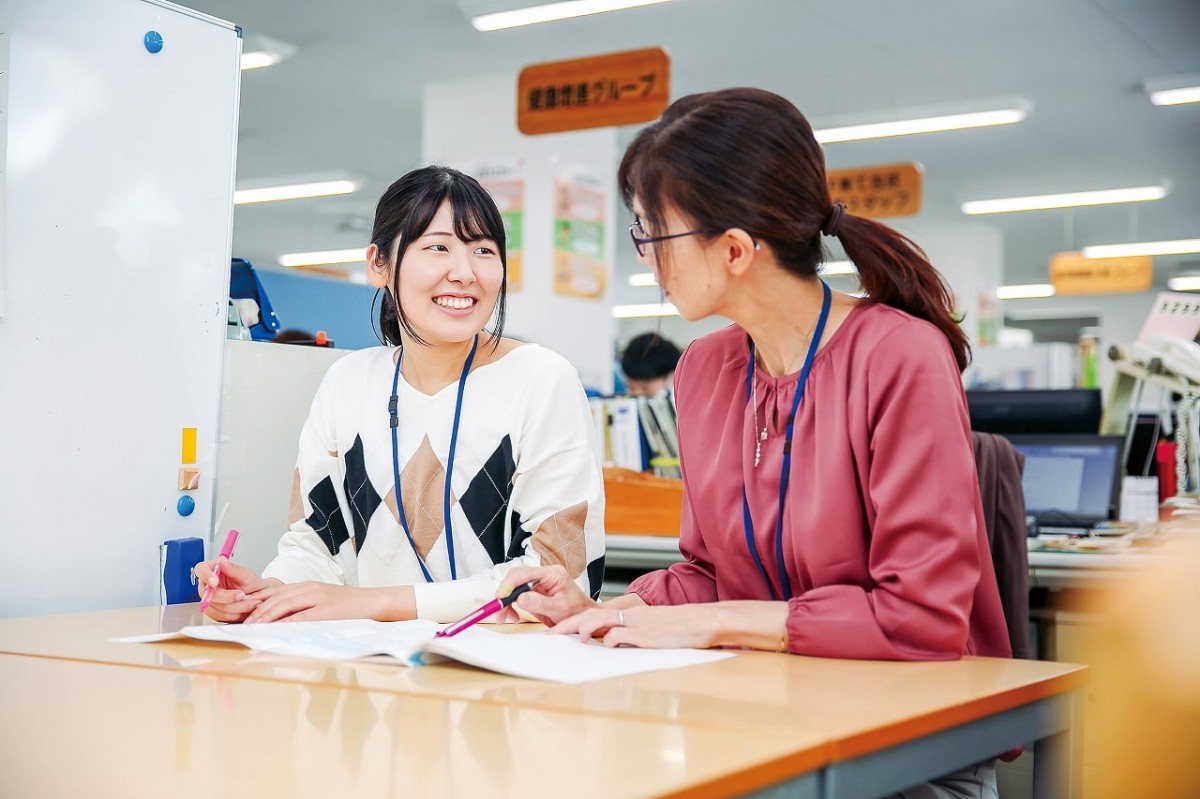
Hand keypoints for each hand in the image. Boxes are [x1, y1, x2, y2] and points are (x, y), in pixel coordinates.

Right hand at [193, 557, 276, 622]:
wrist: (259, 598)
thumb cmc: (251, 584)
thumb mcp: (246, 575)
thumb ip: (232, 569)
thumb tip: (221, 560)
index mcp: (213, 570)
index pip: (201, 569)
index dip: (206, 576)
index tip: (215, 581)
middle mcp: (208, 585)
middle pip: (207, 593)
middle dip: (227, 597)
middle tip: (242, 594)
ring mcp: (209, 599)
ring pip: (215, 607)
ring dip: (234, 607)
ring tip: (248, 602)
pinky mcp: (214, 612)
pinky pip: (218, 616)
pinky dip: (233, 615)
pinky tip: (243, 609)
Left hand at [243, 581, 384, 623]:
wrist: (371, 602)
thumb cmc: (346, 605)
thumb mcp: (320, 600)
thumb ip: (301, 605)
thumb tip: (278, 619)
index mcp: (306, 585)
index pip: (275, 591)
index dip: (257, 600)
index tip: (243, 611)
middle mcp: (309, 588)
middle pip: (276, 597)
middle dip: (257, 610)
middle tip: (245, 623)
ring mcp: (318, 598)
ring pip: (285, 604)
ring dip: (267, 616)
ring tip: (255, 627)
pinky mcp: (327, 611)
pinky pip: (302, 616)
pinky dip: (287, 623)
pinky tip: (276, 630)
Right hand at [494, 565, 595, 624]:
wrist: (583, 618)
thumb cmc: (577, 611)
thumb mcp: (559, 609)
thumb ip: (540, 603)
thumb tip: (521, 598)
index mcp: (553, 573)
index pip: (526, 572)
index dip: (510, 583)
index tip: (501, 595)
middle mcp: (544, 575)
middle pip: (516, 578)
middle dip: (505, 593)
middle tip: (499, 609)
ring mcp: (538, 583)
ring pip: (514, 586)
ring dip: (506, 601)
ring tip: (505, 616)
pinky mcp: (534, 592)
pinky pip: (516, 595)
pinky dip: (511, 605)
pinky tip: (513, 615)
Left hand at [552, 602, 719, 649]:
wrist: (698, 622)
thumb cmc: (676, 628)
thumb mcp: (649, 627)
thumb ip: (630, 633)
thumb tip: (611, 644)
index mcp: (627, 613)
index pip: (594, 614)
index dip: (573, 622)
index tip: (558, 630)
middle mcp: (627, 615)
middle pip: (589, 615)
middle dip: (568, 625)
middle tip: (551, 634)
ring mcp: (634, 624)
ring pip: (600, 621)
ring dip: (582, 629)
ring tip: (571, 637)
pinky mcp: (643, 635)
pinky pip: (619, 636)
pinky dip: (609, 641)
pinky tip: (605, 646)